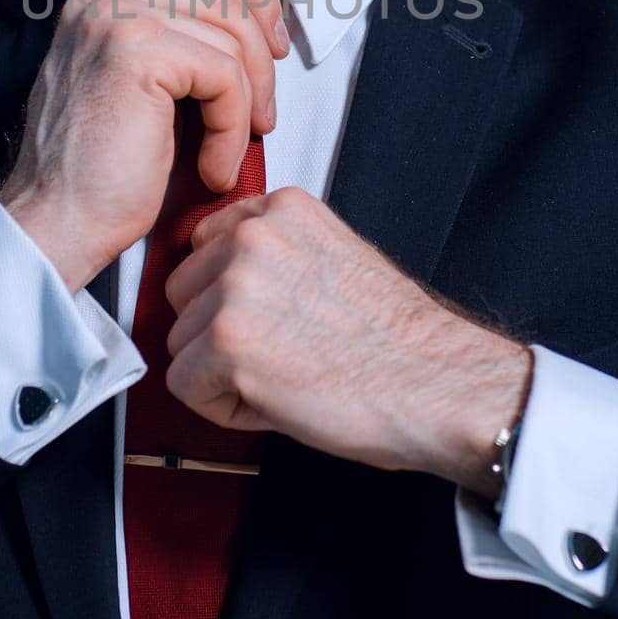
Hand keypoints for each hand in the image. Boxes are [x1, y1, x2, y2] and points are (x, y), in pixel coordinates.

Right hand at [0, 0, 289, 292]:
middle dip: (262, 49)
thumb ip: (180, 51)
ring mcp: (116, 21)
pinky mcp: (135, 54)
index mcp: (104, 5)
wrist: (54, 226)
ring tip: (228, 152)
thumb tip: (257, 37)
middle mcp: (104, 1)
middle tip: (265, 113)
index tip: (274, 47)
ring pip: (230, 34)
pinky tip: (213, 167)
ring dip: (248, 101)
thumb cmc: (101, 179)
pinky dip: (231, 127)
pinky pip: (222, 75)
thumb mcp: (146, 96)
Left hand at [164, 185, 533, 489]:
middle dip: (218, 333)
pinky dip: (225, 408)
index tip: (265, 316)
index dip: (228, 296)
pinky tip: (276, 398)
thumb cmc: (395, 340)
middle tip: (280, 352)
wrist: (435, 383)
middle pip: (182, 295)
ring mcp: (237, 286)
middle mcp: (254, 237)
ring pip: (182, 343)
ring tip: (286, 374)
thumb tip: (219, 281)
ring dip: (223, 372)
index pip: (204, 246)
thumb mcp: (332, 259)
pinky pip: (186, 387)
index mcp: (282, 210)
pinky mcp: (228, 343)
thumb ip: (274, 254)